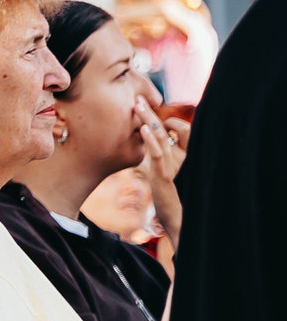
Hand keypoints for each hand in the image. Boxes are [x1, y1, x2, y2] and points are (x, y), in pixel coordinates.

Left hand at [136, 108, 184, 244]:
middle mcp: (183, 157)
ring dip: (148, 119)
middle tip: (138, 99)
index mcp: (184, 155)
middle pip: (170, 128)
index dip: (164, 121)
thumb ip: (159, 159)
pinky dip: (150, 140)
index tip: (149, 115)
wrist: (180, 221)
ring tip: (137, 105)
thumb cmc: (172, 199)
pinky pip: (158, 153)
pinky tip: (142, 128)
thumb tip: (150, 146)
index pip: (178, 129)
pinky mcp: (164, 175)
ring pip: (162, 136)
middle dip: (153, 113)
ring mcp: (175, 165)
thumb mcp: (163, 175)